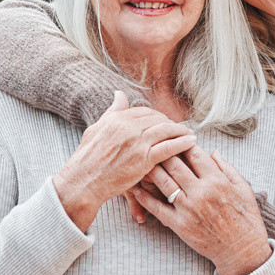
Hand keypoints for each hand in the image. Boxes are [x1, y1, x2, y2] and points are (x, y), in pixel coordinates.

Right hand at [54, 92, 196, 231]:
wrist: (84, 180)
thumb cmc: (87, 159)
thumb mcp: (96, 129)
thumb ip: (111, 111)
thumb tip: (119, 94)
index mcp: (117, 118)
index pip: (144, 111)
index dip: (157, 116)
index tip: (164, 121)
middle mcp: (128, 126)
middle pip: (157, 119)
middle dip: (171, 123)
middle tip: (180, 129)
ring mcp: (137, 142)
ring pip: (165, 130)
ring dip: (180, 131)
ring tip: (190, 134)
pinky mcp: (144, 159)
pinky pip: (168, 147)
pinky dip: (182, 143)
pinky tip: (190, 143)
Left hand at [132, 146, 270, 274]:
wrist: (242, 251)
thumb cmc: (246, 219)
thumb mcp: (243, 189)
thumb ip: (227, 168)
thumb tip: (213, 151)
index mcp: (217, 181)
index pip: (195, 154)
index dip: (183, 143)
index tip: (175, 139)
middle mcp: (201, 192)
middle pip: (175, 164)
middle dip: (163, 152)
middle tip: (154, 145)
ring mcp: (188, 208)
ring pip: (164, 182)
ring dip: (151, 170)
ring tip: (142, 162)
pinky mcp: (180, 225)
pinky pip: (157, 208)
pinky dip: (145, 198)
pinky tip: (137, 190)